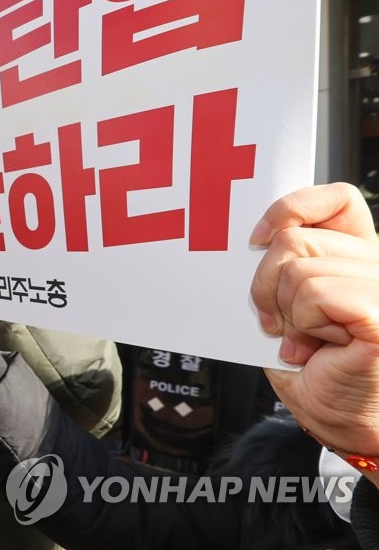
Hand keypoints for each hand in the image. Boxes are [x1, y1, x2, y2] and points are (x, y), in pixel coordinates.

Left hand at [249, 183, 378, 468]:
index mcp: (359, 255)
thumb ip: (286, 265)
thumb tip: (254, 242)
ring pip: (297, 268)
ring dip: (286, 312)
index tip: (257, 239)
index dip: (291, 208)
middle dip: (267, 284)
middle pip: (295, 236)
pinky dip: (303, 323)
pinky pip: (315, 293)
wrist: (345, 422)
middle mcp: (378, 265)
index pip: (336, 199)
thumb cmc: (320, 370)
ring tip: (306, 340)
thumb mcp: (290, 306)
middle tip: (280, 323)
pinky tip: (320, 347)